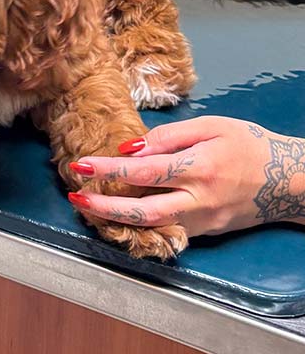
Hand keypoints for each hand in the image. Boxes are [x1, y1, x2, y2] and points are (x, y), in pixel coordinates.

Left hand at [68, 116, 304, 236]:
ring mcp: (204, 222)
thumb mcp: (212, 126)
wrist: (291, 181)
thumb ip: (170, 136)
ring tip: (88, 204)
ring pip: (153, 227)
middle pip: (143, 211)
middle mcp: (199, 201)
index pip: (144, 171)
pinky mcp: (207, 232)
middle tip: (75, 195)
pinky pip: (168, 230)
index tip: (81, 164)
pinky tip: (119, 213)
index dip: (109, 169)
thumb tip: (132, 148)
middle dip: (104, 206)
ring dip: (117, 219)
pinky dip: (140, 225)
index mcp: (199, 169)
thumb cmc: (249, 144)